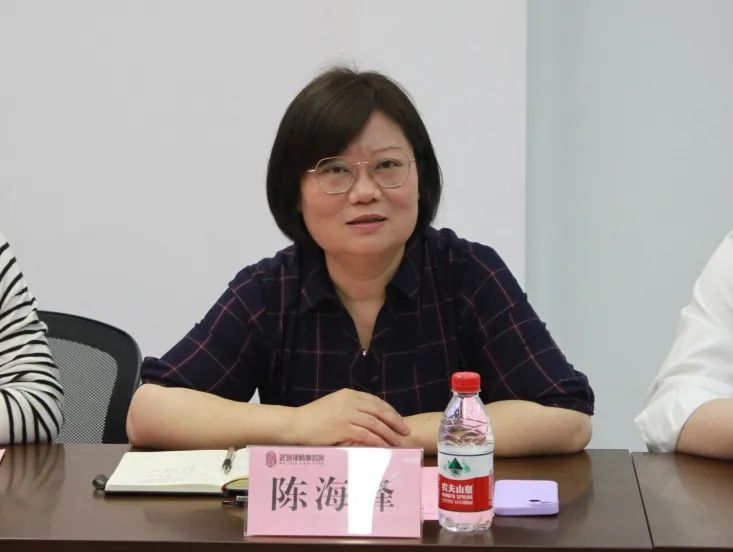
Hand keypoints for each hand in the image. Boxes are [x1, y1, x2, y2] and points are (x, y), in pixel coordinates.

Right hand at [291, 389, 409, 446]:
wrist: (295, 424)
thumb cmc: (312, 418)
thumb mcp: (333, 405)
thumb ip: (349, 407)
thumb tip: (367, 417)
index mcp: (348, 394)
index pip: (375, 401)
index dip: (389, 411)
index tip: (398, 420)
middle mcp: (349, 401)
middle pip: (379, 410)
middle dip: (394, 421)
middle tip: (405, 431)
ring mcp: (346, 414)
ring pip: (375, 423)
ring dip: (389, 433)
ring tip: (398, 442)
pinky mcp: (343, 427)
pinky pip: (366, 435)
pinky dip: (378, 441)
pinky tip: (384, 447)